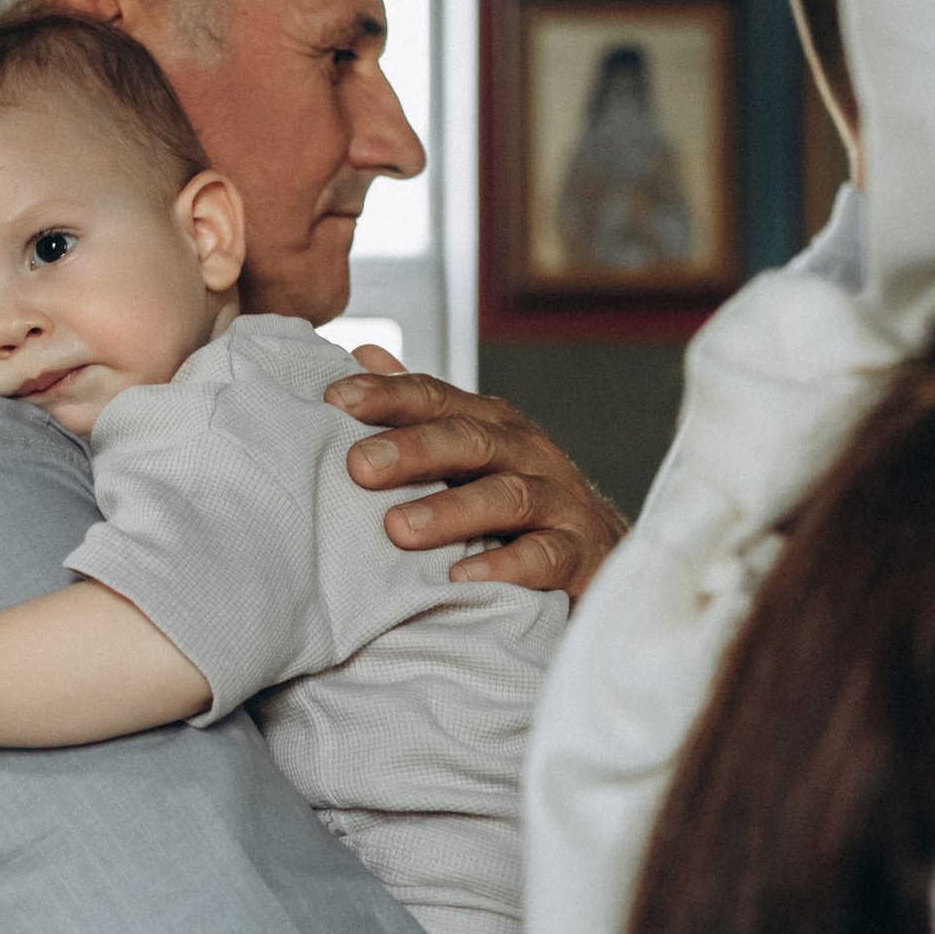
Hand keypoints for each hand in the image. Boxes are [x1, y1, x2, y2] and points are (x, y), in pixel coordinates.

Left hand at [326, 344, 628, 596]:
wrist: (600, 552)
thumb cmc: (520, 499)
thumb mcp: (473, 448)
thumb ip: (422, 407)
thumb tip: (366, 354)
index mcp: (493, 425)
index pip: (436, 398)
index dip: (387, 395)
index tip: (334, 399)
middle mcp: (527, 453)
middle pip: (470, 440)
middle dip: (413, 450)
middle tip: (360, 465)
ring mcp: (558, 502)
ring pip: (507, 496)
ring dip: (451, 511)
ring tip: (398, 529)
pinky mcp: (578, 554)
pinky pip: (543, 557)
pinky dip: (504, 567)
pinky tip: (460, 580)